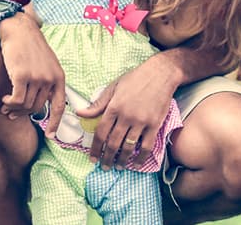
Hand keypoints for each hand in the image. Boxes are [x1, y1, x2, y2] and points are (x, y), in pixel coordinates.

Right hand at [0, 13, 65, 132]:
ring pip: (25, 106)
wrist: (17, 30)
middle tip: (12, 114)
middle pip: (37, 108)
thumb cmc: (28, 47)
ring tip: (5, 106)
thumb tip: (38, 105)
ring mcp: (37, 78)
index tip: (50, 135)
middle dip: (23, 114)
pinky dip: (9, 104)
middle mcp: (51, 78)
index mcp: (59, 77)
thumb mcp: (45, 64)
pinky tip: (4, 100)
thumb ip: (45, 82)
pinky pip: (16, 101)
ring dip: (13, 109)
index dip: (56, 123)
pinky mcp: (22, 76)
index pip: (60, 105)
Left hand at [75, 54, 177, 168]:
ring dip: (122, 160)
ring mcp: (141, 121)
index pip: (101, 133)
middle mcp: (126, 116)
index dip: (95, 148)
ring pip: (128, 147)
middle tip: (104, 167)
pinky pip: (146, 146)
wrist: (161, 73)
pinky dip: (141, 158)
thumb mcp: (113, 87)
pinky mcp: (155, 124)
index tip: (92, 158)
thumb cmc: (136, 78)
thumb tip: (80, 113)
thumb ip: (98, 104)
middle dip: (107, 158)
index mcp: (114, 107)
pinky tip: (136, 164)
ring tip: (118, 167)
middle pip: (113, 143)